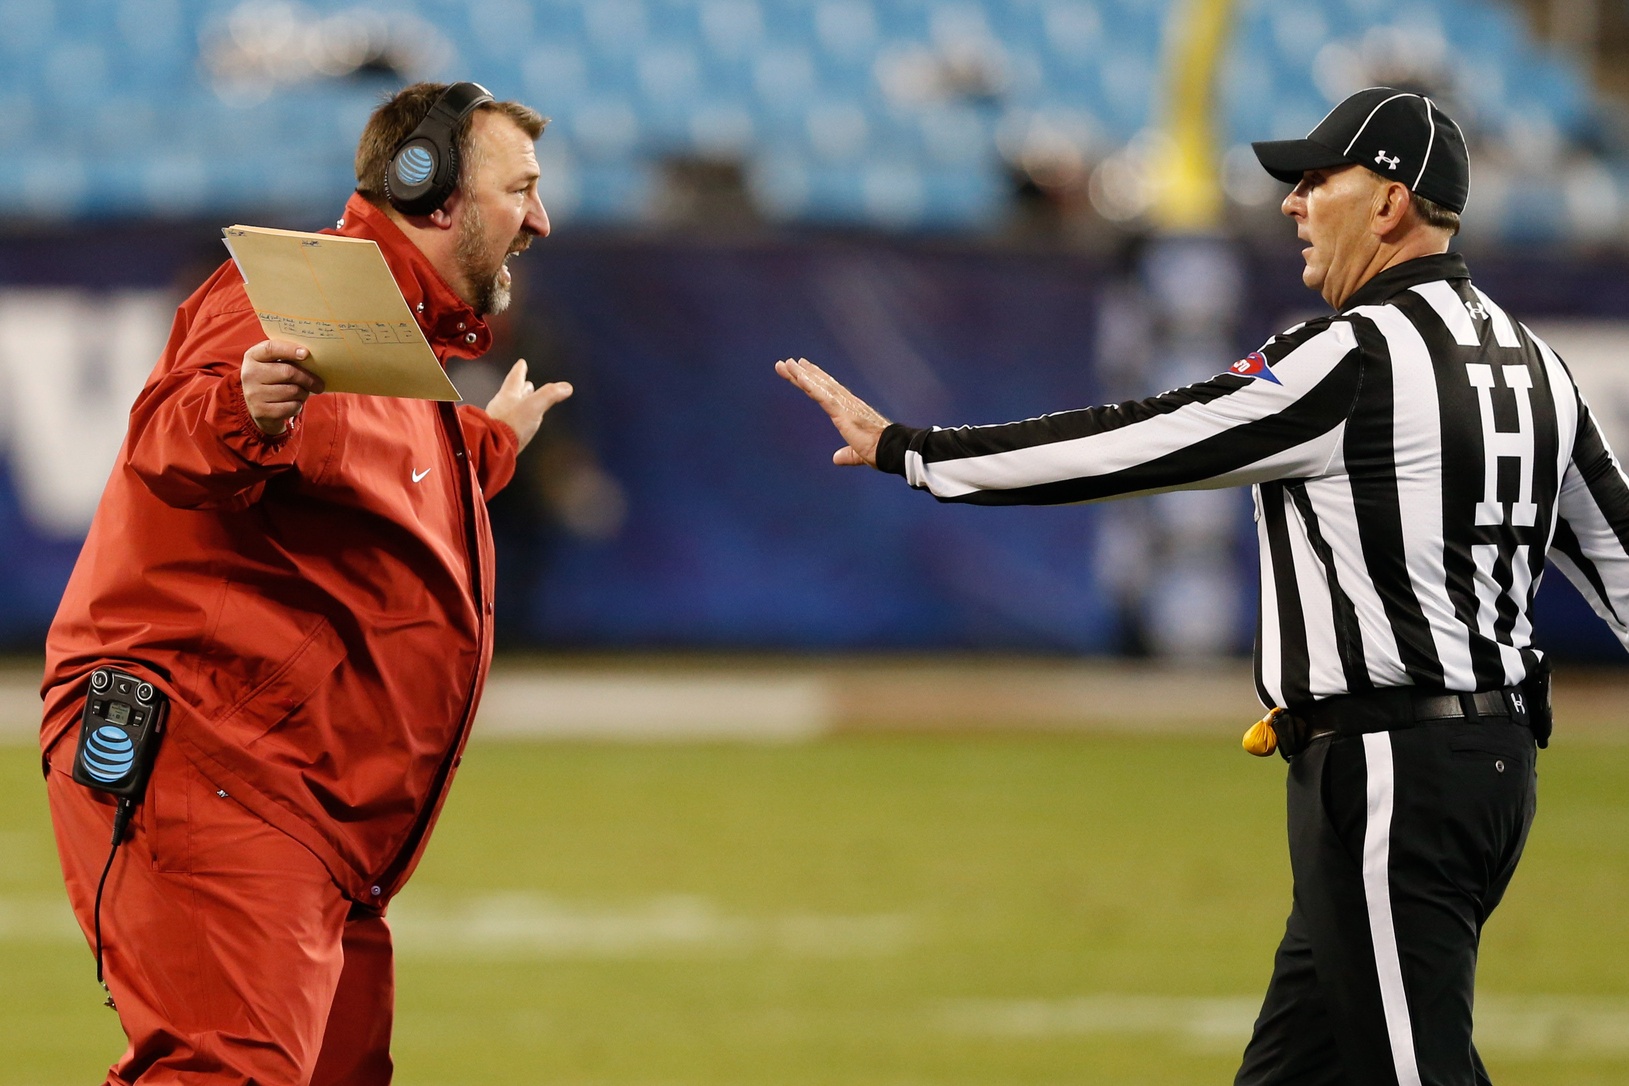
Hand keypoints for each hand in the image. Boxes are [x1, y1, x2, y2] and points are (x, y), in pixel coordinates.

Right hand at [242, 340, 324, 435]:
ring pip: (293, 391)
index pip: (271, 348)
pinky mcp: (261, 411)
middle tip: (319, 384)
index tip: (306, 353)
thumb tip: (312, 357)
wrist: (257, 407)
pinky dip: (298, 406)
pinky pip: (291, 407)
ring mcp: (253, 393)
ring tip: (302, 393)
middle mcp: (249, 374)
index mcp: (252, 356)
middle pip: (288, 372)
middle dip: (308, 379)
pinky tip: (294, 404)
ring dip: (304, 393)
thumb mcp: (272, 364)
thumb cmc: (272, 380)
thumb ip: (287, 357)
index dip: (289, 349)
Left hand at [485, 359, 572, 452]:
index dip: (520, 369)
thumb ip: (550, 395)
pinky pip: (507, 422)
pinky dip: (515, 419)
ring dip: (518, 403)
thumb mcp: (534, 406)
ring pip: (509, 407)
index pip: (515, 377)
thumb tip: (566, 387)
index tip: (521, 363)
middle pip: (512, 392)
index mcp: (508, 394)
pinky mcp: (498, 434)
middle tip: (526, 383)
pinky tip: (518, 425)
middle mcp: (500, 405)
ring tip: (524, 402)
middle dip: (521, 387)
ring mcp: (497, 419)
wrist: (492, 447)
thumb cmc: (510, 425)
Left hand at [774, 357, 889, 467]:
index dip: (814, 381)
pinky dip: (810, 385)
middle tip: (788, 362)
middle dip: (803, 373)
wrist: (892, 450)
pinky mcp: (842, 412)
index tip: (802, 371)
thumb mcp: (858, 454)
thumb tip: (836, 459)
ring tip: (786, 363)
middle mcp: (846, 403)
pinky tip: (799, 376)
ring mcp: (844, 405)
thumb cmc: (881, 451)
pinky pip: (822, 396)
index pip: (827, 393)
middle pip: (820, 384)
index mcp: (849, 411)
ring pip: (818, 386)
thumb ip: (847, 454)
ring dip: (801, 374)